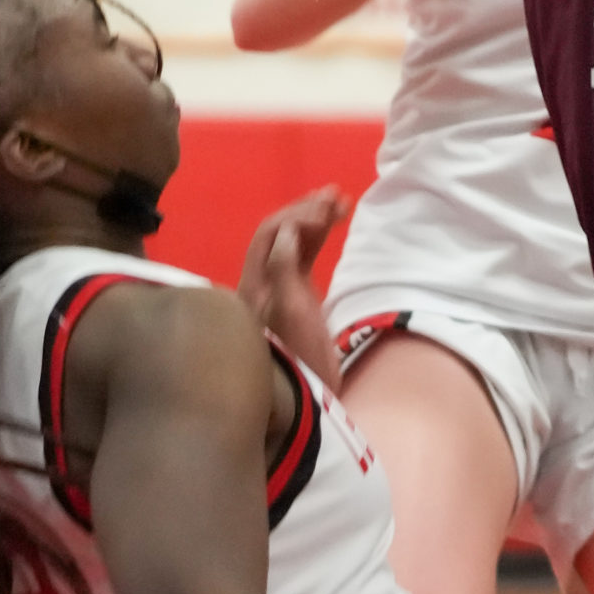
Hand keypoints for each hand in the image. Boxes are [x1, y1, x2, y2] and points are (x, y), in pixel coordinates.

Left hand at [240, 188, 349, 384]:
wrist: (308, 397)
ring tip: (339, 201)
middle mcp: (261, 282)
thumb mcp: (292, 311)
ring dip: (314, 219)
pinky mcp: (295, 296)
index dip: (298, 217)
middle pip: (280, 234)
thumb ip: (285, 268)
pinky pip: (304, 256)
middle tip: (335, 196)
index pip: (271, 235)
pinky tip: (333, 224)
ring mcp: (278, 288)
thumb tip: (288, 231)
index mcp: (254, 285)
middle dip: (306, 211)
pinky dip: (319, 237)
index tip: (327, 211)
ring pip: (293, 242)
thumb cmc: (300, 355)